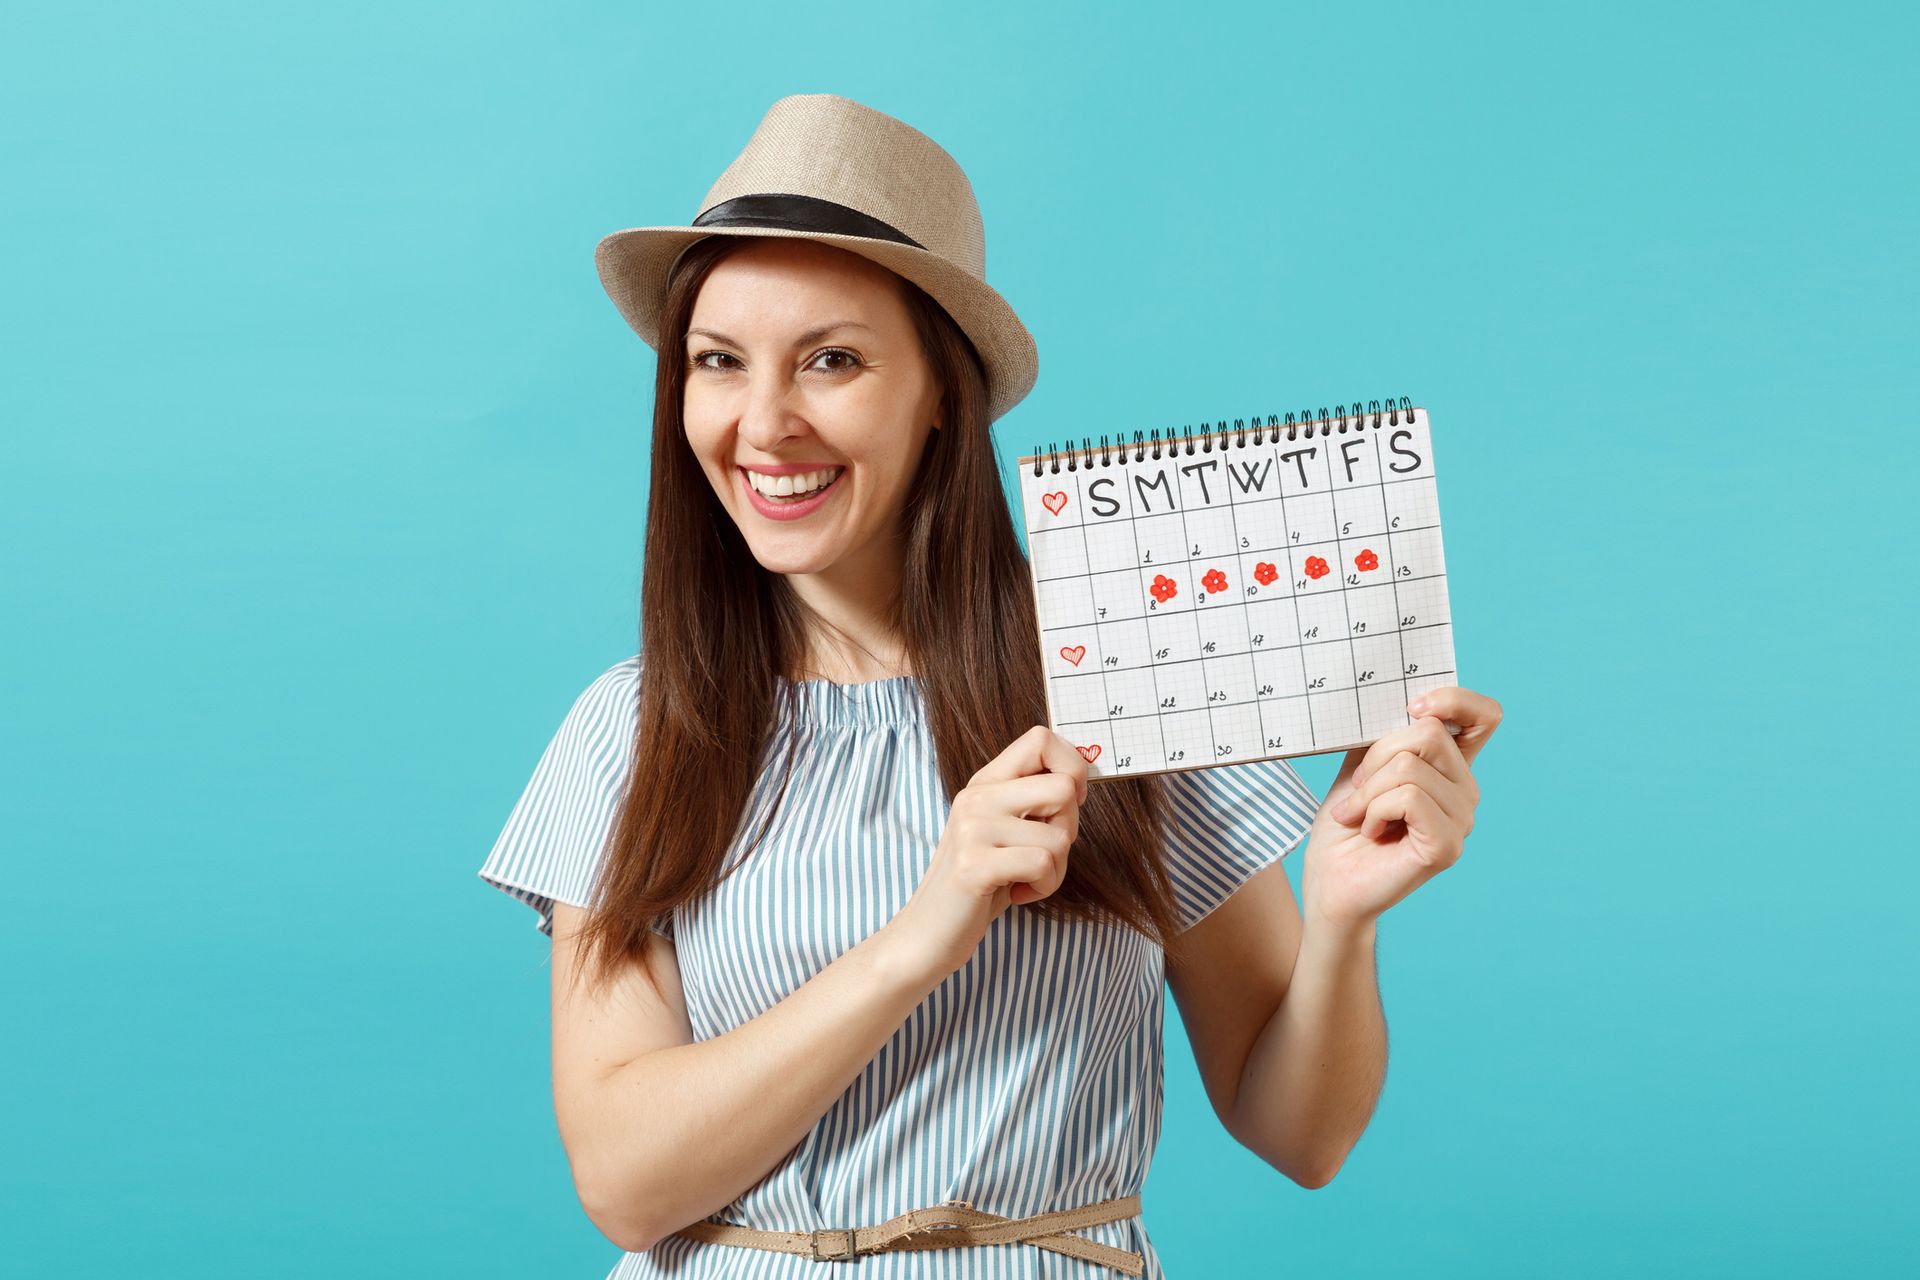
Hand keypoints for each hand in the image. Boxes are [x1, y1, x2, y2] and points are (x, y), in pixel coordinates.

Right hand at [888, 725, 1089, 980]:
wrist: (925, 934)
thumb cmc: (978, 885)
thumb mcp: (1002, 831)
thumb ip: (1031, 801)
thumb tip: (1080, 778)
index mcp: (985, 783)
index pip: (1041, 739)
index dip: (1073, 768)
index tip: (1069, 803)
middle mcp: (976, 797)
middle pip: (1063, 787)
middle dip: (1069, 829)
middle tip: (1041, 855)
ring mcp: (972, 829)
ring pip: (1060, 836)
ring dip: (1055, 870)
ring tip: (1023, 880)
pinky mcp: (974, 865)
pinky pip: (1044, 865)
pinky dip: (1043, 887)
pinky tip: (1016, 894)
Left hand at [1300, 685, 1502, 927]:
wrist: (1330, 878)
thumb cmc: (1346, 822)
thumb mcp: (1362, 764)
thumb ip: (1385, 733)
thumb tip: (1397, 698)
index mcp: (1451, 766)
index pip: (1485, 716)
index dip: (1454, 699)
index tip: (1411, 707)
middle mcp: (1465, 790)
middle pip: (1429, 733)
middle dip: (1377, 756)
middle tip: (1358, 790)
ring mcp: (1462, 820)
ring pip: (1410, 767)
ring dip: (1368, 791)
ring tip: (1360, 815)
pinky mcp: (1447, 846)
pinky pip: (1408, 798)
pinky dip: (1375, 810)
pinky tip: (1372, 831)